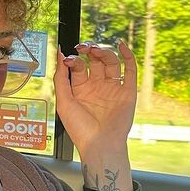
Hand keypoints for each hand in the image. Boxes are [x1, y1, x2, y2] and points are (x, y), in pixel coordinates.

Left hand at [53, 39, 136, 160]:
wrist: (99, 145)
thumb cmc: (80, 129)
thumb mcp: (64, 101)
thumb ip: (60, 77)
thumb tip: (59, 53)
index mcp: (81, 90)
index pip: (78, 66)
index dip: (73, 59)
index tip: (68, 57)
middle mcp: (97, 87)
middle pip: (95, 61)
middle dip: (89, 51)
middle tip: (82, 47)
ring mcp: (113, 88)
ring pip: (111, 62)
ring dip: (103, 52)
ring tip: (95, 50)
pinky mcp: (127, 92)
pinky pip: (130, 71)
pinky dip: (127, 56)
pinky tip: (121, 46)